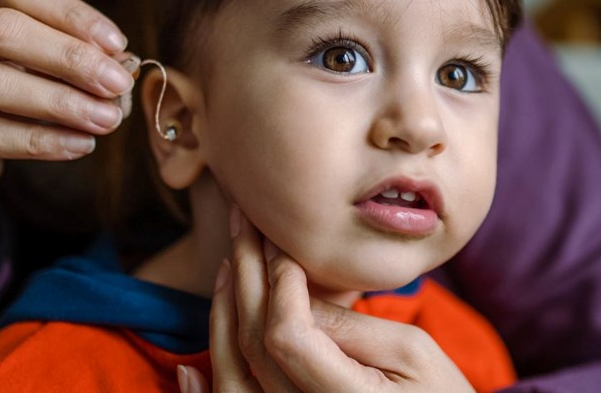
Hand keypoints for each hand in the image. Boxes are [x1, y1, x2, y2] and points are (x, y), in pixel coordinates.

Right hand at [0, 0, 134, 293]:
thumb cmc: (0, 97)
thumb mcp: (30, 64)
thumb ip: (68, 52)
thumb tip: (123, 60)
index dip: (70, 12)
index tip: (117, 43)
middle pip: (0, 31)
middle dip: (68, 57)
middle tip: (117, 84)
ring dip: (60, 102)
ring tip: (107, 119)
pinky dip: (40, 140)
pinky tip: (79, 144)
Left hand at [177, 210, 474, 392]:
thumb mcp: (414, 354)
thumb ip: (351, 328)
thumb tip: (294, 291)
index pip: (286, 335)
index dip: (278, 282)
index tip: (281, 240)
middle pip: (255, 346)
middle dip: (247, 276)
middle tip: (243, 222)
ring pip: (234, 377)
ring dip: (224, 318)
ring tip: (228, 266)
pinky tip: (186, 372)